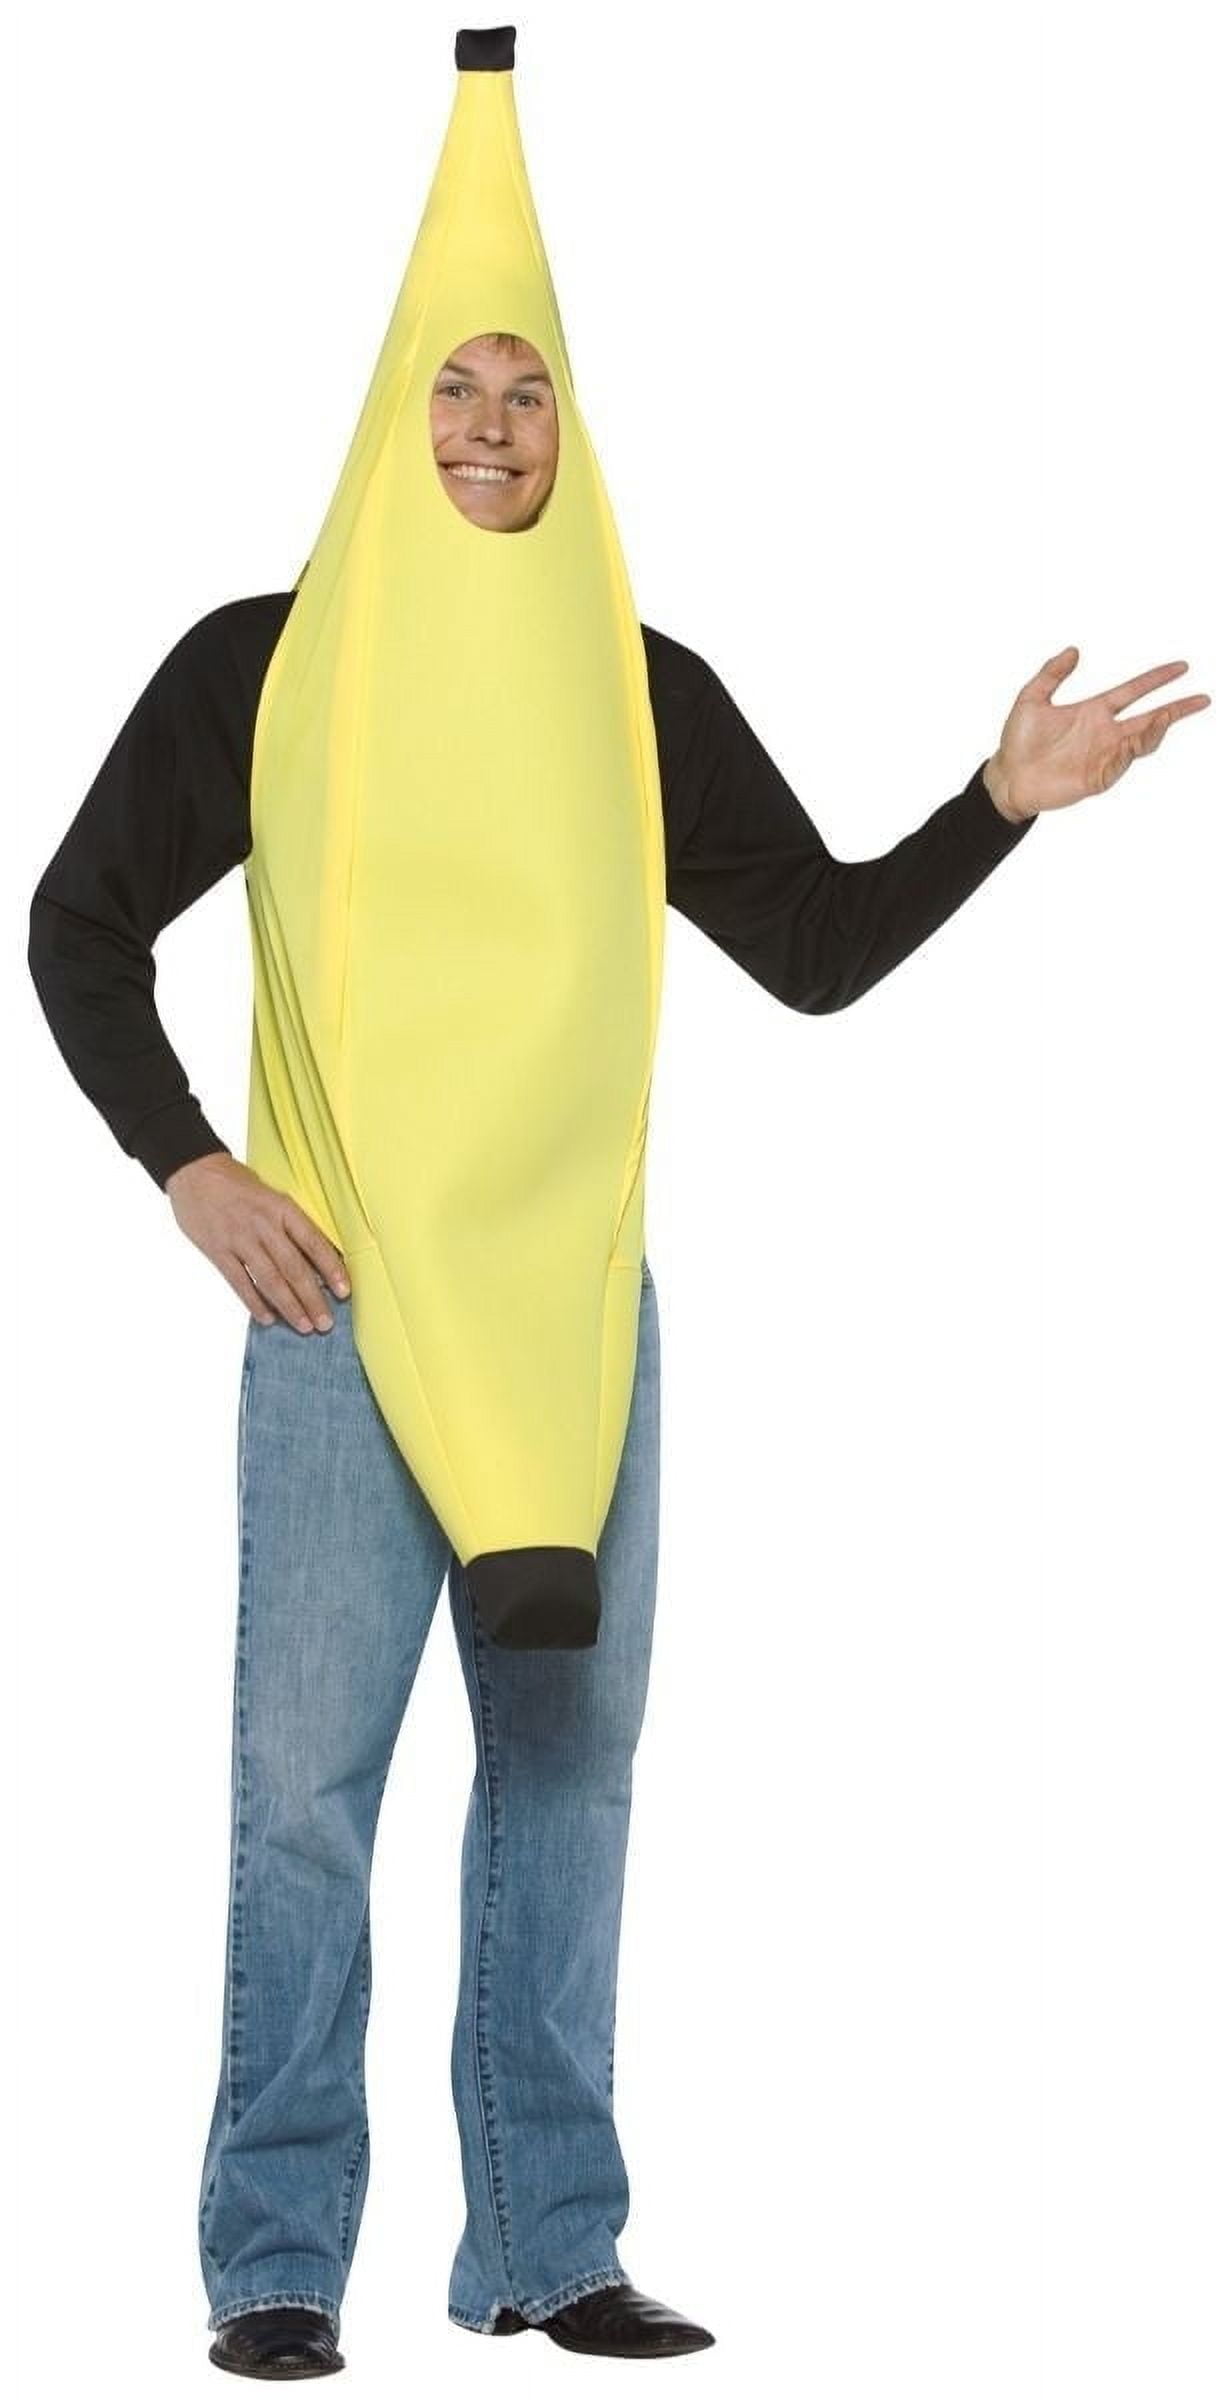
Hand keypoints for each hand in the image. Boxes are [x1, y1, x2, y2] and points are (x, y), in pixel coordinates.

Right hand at [165, 1151, 351, 1331]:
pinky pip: (240, 1282)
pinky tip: (268, 1318)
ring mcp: (239, 1239)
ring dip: (289, 1306)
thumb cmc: (238, 1184)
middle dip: (312, 1298)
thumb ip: (290, 1225)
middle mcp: (263, 1225)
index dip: (331, 1268)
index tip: (344, 1291)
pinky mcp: (218, 1251)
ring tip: (304, 1326)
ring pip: (269, 1279)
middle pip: (293, 1267)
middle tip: (325, 1323)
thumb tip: (315, 1259)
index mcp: (282, 1208)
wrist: (195, 1172)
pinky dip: (254, 1303)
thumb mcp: (271, 1196)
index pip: (313, 1242)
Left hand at [983, 647, 1211, 823]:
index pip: (1134, 691)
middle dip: (1176, 709)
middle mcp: (1105, 733)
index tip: (1181, 668)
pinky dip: (1129, 753)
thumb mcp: (1032, 698)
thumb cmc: (1018, 742)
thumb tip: (1073, 650)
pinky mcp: (1096, 778)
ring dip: (1156, 730)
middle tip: (1202, 699)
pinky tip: (1133, 742)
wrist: (1007, 777)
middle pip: (1150, 718)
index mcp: (1094, 711)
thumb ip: (1051, 673)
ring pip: (1140, 742)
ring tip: (1166, 717)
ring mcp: (1103, 756)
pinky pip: (1119, 765)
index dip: (1157, 680)